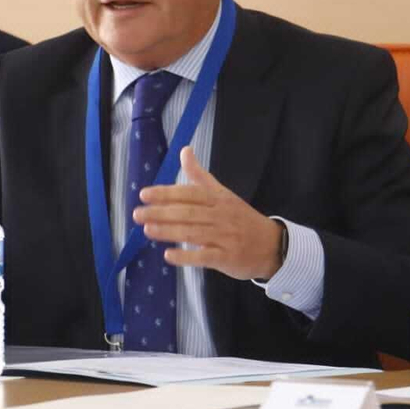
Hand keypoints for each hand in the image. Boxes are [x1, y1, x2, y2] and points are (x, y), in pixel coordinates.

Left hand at [135, 147, 285, 280]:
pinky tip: (169, 256)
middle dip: (161, 212)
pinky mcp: (226, 258)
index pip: (190, 193)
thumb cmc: (241, 218)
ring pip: (192, 233)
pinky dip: (186, 257)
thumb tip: (185, 150)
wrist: (272, 245)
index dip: (166, 193)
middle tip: (138, 214)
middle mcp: (221, 216)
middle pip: (188, 213)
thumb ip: (200, 175)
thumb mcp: (223, 194)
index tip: (144, 194)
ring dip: (168, 231)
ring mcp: (224, 238)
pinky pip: (204, 257)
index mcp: (218, 199)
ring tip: (147, 230)